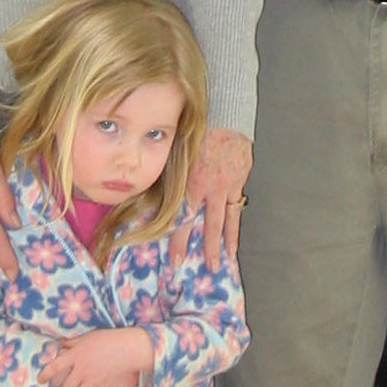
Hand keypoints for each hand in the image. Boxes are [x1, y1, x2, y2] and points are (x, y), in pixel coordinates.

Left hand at [38, 328, 152, 386]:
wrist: (128, 348)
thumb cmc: (107, 339)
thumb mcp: (87, 337)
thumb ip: (73, 343)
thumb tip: (61, 343)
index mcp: (76, 355)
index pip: (54, 367)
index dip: (45, 375)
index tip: (40, 380)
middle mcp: (82, 369)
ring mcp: (92, 380)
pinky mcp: (103, 386)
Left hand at [176, 127, 252, 270]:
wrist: (226, 117)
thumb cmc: (196, 131)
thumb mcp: (177, 152)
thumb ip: (169, 174)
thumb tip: (147, 191)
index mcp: (191, 182)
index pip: (183, 218)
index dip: (179, 241)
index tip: (175, 260)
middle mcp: (209, 189)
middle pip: (206, 224)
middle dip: (204, 248)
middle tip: (203, 269)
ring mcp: (226, 186)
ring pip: (224, 220)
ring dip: (223, 242)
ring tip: (222, 261)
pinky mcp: (238, 182)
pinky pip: (236, 208)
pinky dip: (235, 226)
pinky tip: (234, 242)